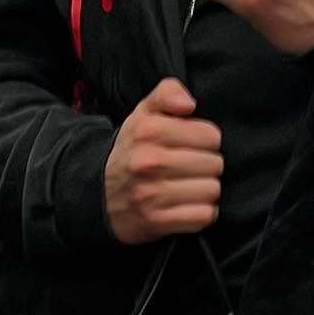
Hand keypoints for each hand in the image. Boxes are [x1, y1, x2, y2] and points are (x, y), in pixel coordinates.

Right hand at [103, 77, 223, 246]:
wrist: (99, 197)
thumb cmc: (132, 152)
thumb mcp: (143, 114)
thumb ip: (167, 93)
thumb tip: (189, 105)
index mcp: (148, 130)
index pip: (210, 136)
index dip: (205, 141)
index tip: (191, 146)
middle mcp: (149, 161)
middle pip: (214, 164)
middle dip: (206, 166)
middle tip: (189, 169)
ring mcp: (152, 194)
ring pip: (211, 190)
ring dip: (204, 191)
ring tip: (188, 188)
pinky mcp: (157, 221)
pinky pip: (203, 216)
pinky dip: (201, 213)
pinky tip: (187, 206)